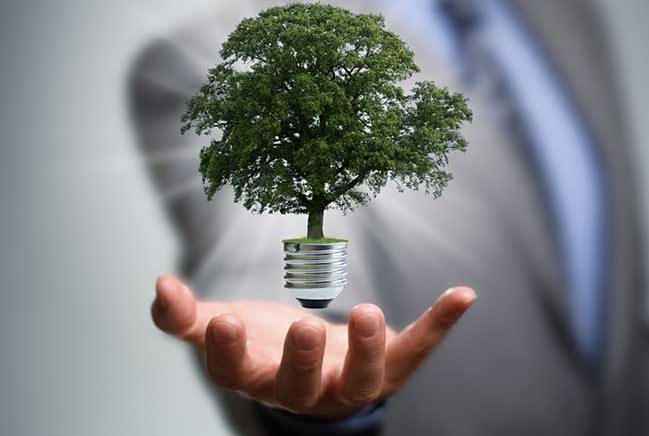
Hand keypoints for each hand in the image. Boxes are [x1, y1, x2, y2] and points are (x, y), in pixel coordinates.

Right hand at [150, 274, 476, 418]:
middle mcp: (308, 389)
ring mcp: (352, 381)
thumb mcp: (224, 332)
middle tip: (305, 327)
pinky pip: (418, 348)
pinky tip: (463, 294)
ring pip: (363, 380)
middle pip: (302, 387)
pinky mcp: (391, 366)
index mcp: (261, 376)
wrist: (316, 370)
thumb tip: (158, 284)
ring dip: (369, 349)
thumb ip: (185, 317)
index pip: (238, 373)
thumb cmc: (266, 349)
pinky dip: (440, 323)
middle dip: (302, 360)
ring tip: (367, 312)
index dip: (228, 352)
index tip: (221, 320)